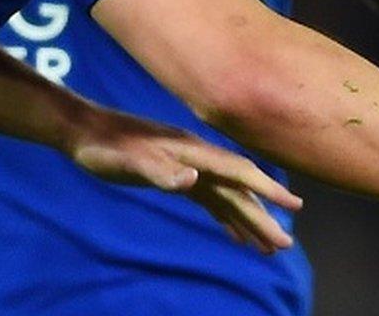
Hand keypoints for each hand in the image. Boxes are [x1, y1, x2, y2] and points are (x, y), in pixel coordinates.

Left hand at [66, 106, 302, 252]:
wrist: (84, 132)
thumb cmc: (104, 148)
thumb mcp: (128, 163)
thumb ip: (160, 173)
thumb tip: (195, 181)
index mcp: (193, 153)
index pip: (239, 173)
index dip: (268, 190)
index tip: (294, 208)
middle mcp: (197, 159)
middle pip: (238, 190)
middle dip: (263, 216)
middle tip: (284, 245)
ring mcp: (188, 167)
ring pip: (227, 197)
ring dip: (248, 220)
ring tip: (267, 247)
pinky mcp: (176, 176)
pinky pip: (210, 200)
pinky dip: (226, 217)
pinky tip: (235, 235)